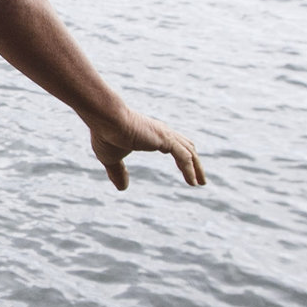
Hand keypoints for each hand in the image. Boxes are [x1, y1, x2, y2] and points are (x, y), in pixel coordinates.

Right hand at [88, 109, 205, 189]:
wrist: (106, 118)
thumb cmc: (106, 134)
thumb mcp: (111, 158)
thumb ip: (118, 172)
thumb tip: (123, 188)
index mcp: (152, 136)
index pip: (174, 145)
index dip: (182, 159)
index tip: (187, 171)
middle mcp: (162, 133)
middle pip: (187, 147)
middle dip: (195, 163)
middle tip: (200, 179)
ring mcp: (165, 135)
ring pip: (189, 152)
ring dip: (197, 168)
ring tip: (200, 183)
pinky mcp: (165, 139)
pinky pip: (184, 156)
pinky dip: (190, 169)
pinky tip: (193, 182)